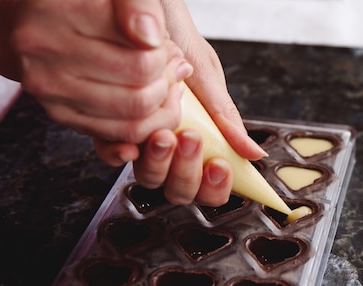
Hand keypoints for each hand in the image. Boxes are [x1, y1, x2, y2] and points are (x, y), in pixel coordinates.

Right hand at [12, 0, 190, 143]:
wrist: (34, 21)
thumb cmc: (81, 3)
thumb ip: (136, 4)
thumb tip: (151, 38)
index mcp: (59, 14)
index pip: (141, 54)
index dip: (165, 53)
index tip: (165, 44)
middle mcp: (46, 54)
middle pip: (139, 86)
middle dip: (166, 77)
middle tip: (170, 63)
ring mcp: (51, 90)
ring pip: (134, 117)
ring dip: (163, 102)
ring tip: (165, 81)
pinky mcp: (61, 115)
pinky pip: (120, 134)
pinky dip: (149, 123)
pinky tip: (153, 101)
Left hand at [94, 0, 265, 206]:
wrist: (148, 10)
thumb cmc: (178, 40)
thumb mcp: (208, 77)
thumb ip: (226, 119)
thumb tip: (253, 154)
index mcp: (201, 140)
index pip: (210, 186)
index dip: (216, 187)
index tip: (221, 165)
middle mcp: (171, 146)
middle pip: (180, 190)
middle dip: (188, 172)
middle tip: (192, 138)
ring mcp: (141, 140)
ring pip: (149, 179)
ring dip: (159, 162)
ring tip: (166, 132)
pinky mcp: (109, 127)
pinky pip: (112, 155)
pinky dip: (121, 153)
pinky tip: (132, 139)